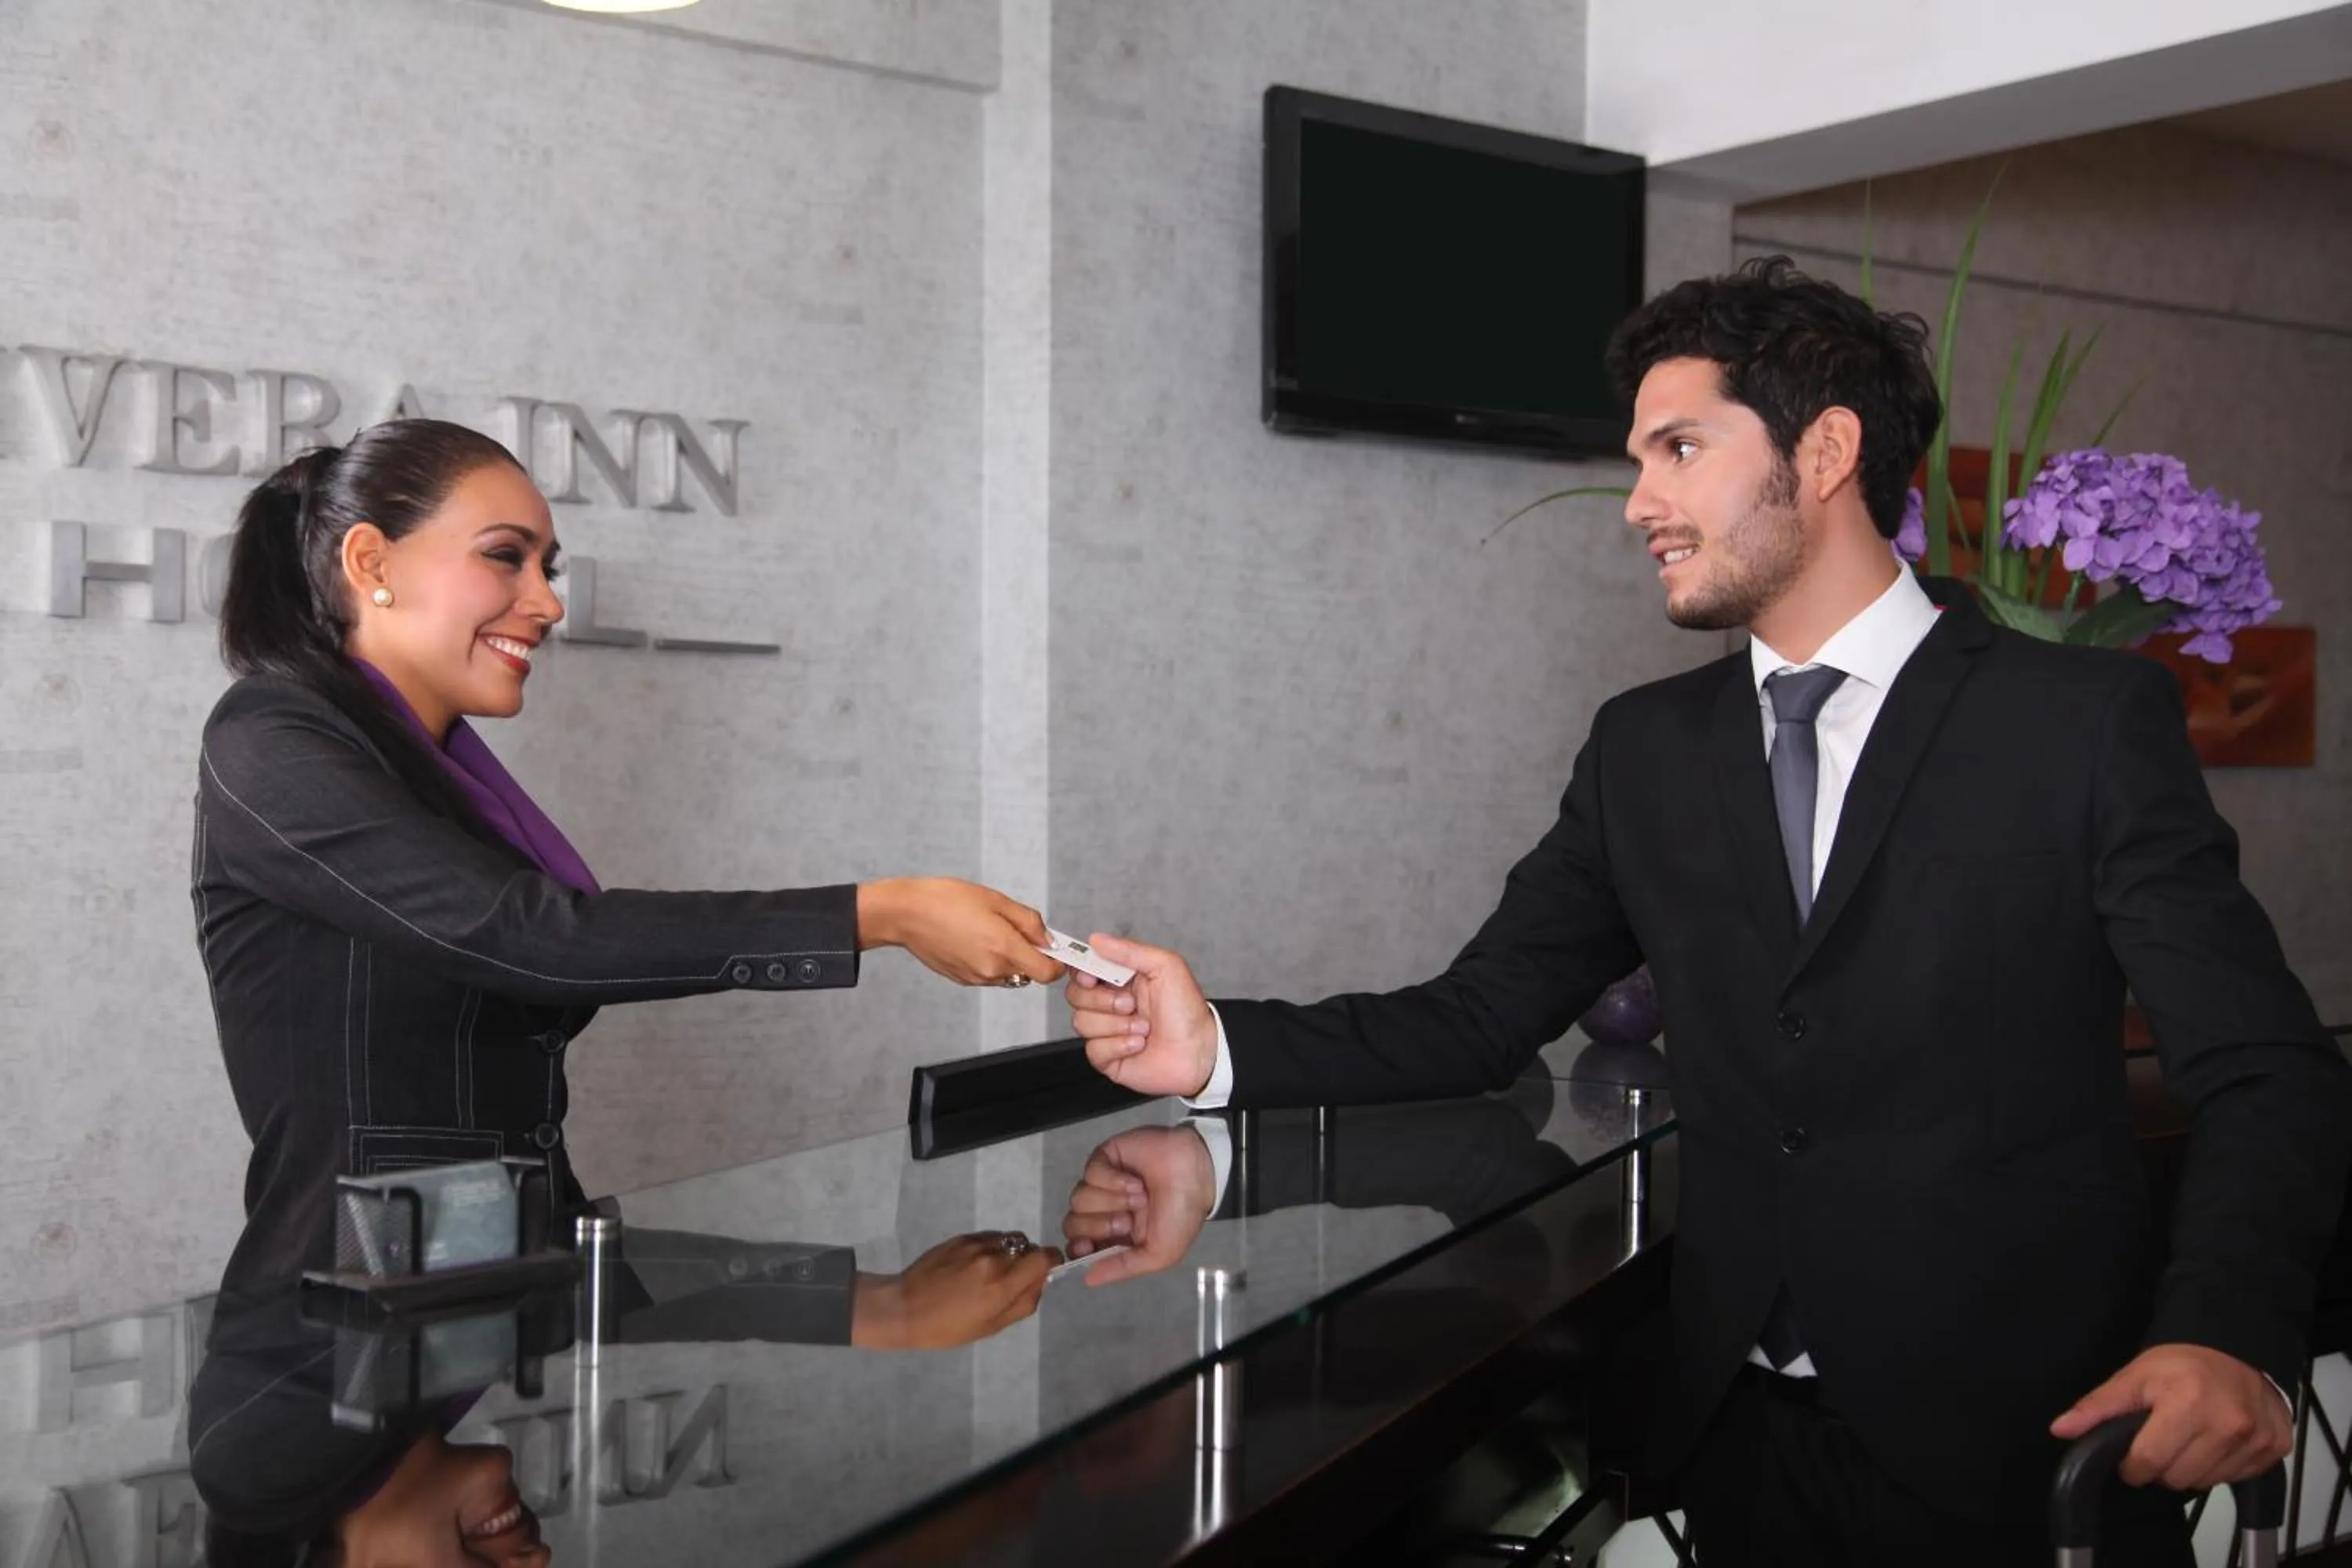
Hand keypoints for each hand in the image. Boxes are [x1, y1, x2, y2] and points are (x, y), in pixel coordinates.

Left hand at [851, 1231, 1062, 1350]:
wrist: (904, 1308)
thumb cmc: (947, 1328)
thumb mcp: (991, 1326)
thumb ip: (1022, 1303)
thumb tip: (1041, 1282)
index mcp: (1002, 1286)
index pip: (1045, 1256)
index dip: (1050, 1262)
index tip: (1044, 1272)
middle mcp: (993, 1259)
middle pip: (1028, 1246)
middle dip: (1027, 1260)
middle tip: (1011, 1279)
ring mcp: (975, 1245)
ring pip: (1009, 1239)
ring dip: (1009, 1252)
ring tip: (989, 1272)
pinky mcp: (961, 1237)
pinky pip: (989, 1237)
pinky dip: (990, 1248)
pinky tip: (972, 1265)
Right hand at [856, 878, 1064, 987]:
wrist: (905, 913)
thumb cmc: (946, 900)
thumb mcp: (997, 900)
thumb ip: (1029, 922)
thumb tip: (1048, 939)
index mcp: (1004, 949)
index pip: (1048, 973)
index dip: (1057, 962)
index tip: (1055, 949)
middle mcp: (992, 970)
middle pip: (1029, 973)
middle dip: (1031, 955)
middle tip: (1016, 928)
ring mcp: (976, 978)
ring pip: (1009, 974)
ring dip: (1009, 958)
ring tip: (988, 930)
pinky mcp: (962, 979)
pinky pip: (989, 974)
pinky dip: (990, 960)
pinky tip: (974, 938)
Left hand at [1059, 1125, 1217, 1286]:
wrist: (1198, 1174)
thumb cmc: (1181, 1216)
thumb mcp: (1160, 1254)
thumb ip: (1124, 1267)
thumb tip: (1089, 1280)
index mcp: (1113, 1237)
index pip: (1077, 1245)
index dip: (1076, 1248)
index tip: (1087, 1246)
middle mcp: (1103, 1211)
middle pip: (1072, 1223)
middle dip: (1098, 1225)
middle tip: (1127, 1221)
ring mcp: (1101, 1183)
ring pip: (1079, 1198)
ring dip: (1112, 1200)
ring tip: (1140, 1197)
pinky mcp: (1104, 1158)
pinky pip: (1091, 1172)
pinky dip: (1113, 1180)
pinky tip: (1135, 1181)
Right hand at [1065, 934, 1219, 1098]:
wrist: (1200, 1051)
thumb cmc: (1188, 1011)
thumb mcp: (1166, 967)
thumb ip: (1130, 951)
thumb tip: (1098, 939)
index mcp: (1120, 979)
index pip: (1083, 969)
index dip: (1081, 972)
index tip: (1092, 977)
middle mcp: (1110, 1003)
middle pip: (1076, 996)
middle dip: (1104, 1001)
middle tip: (1131, 1004)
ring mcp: (1107, 1031)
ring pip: (1082, 1023)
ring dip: (1117, 1025)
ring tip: (1143, 1027)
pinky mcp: (1108, 1057)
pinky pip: (1094, 1049)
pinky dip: (1119, 1046)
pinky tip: (1138, 1044)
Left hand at [2050, 1343, 2291, 1489]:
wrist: (2236, 1346)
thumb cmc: (2182, 1362)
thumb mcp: (2133, 1377)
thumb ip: (2097, 1407)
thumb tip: (2061, 1429)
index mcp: (2187, 1404)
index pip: (2149, 1462)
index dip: (2132, 1465)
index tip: (2131, 1457)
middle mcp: (2227, 1424)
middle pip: (2178, 1478)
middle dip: (2162, 1466)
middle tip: (2162, 1440)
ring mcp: (2256, 1438)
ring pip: (2207, 1482)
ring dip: (2191, 1468)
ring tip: (2189, 1438)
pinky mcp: (2275, 1446)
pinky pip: (2237, 1477)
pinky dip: (2222, 1466)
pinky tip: (2215, 1441)